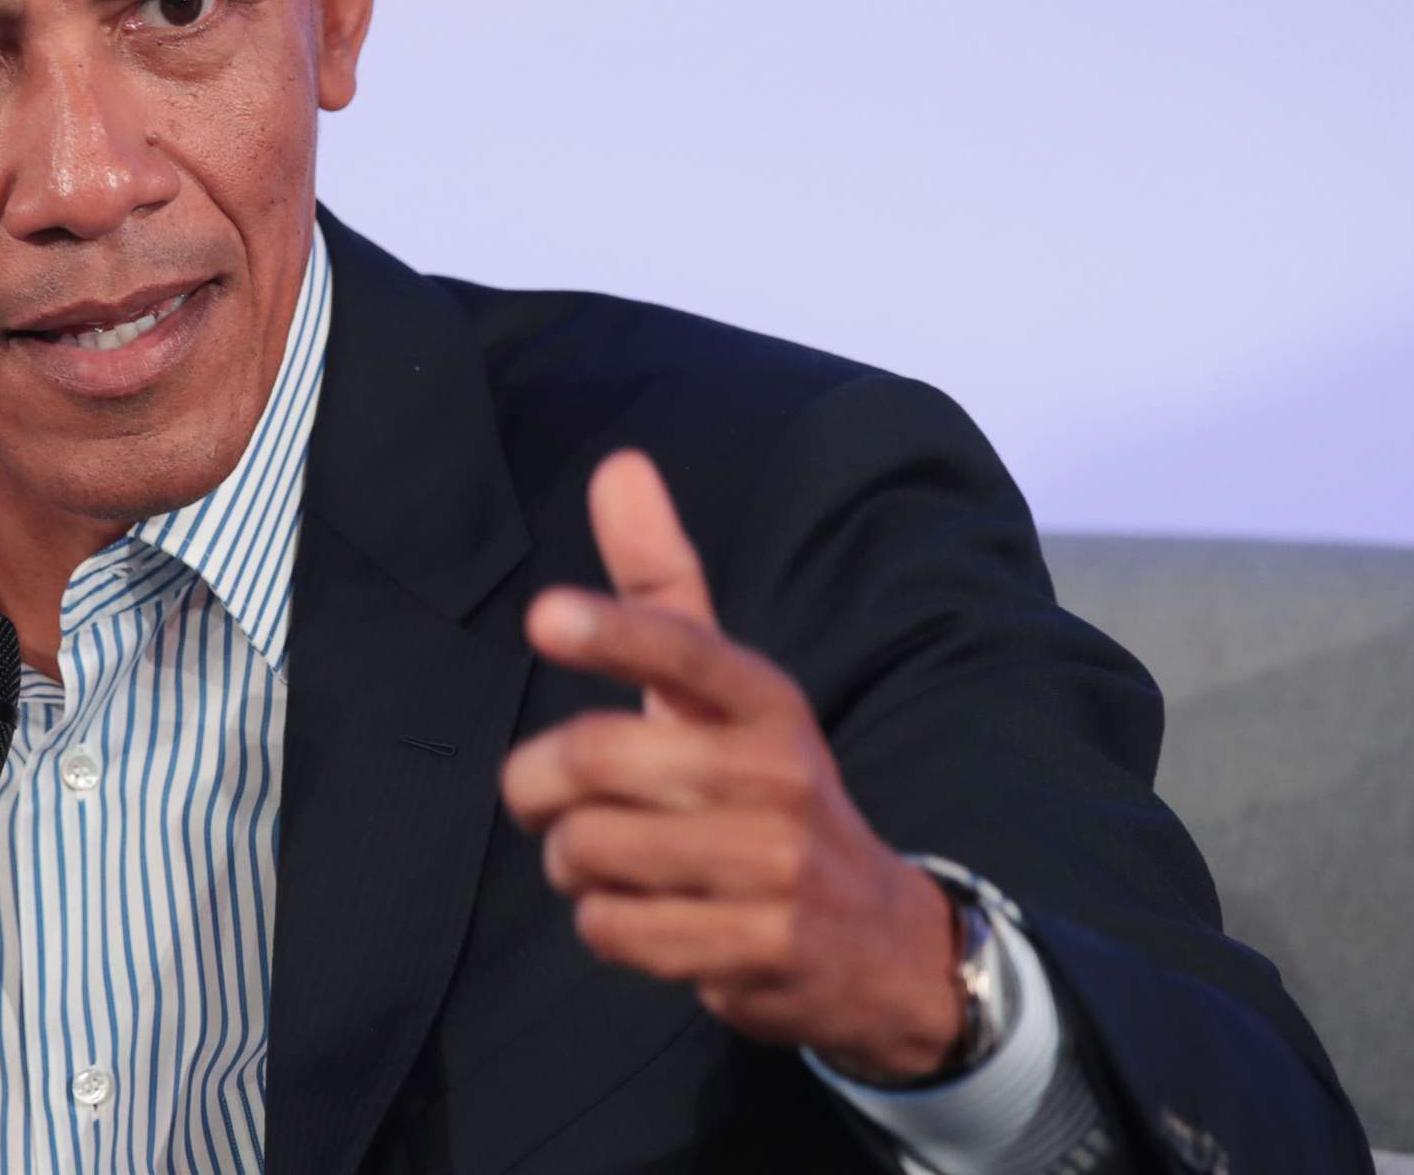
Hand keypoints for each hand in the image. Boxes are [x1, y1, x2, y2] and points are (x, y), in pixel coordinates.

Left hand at [497, 449, 967, 1083]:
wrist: (879, 941)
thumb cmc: (767, 789)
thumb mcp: (726, 688)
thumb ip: (661, 586)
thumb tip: (619, 462)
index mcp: (764, 699)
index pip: (685, 649)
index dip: (612, 632)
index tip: (543, 615)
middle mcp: (780, 774)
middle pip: (597, 760)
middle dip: (534, 784)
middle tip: (536, 797)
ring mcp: (775, 866)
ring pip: (591, 849)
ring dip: (567, 860)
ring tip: (601, 861)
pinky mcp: (758, 950)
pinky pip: (614, 929)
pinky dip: (602, 923)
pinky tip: (644, 916)